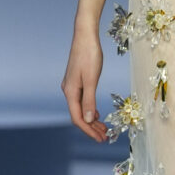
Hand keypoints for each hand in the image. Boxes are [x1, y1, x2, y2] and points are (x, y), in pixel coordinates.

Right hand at [62, 27, 108, 141]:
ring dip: (92, 119)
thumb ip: (89, 101)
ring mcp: (72, 86)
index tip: (100, 139)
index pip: (78, 118)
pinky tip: (98, 113)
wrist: (85, 35)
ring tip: (104, 128)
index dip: (89, 131)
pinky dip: (90, 109)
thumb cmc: (89, 55)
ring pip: (81, 108)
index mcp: (71, 92)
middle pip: (79, 115)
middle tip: (105, 137)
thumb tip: (89, 120)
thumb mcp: (91, 79)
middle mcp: (68, 91)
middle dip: (91, 128)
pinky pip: (82, 100)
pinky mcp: (77, 80)